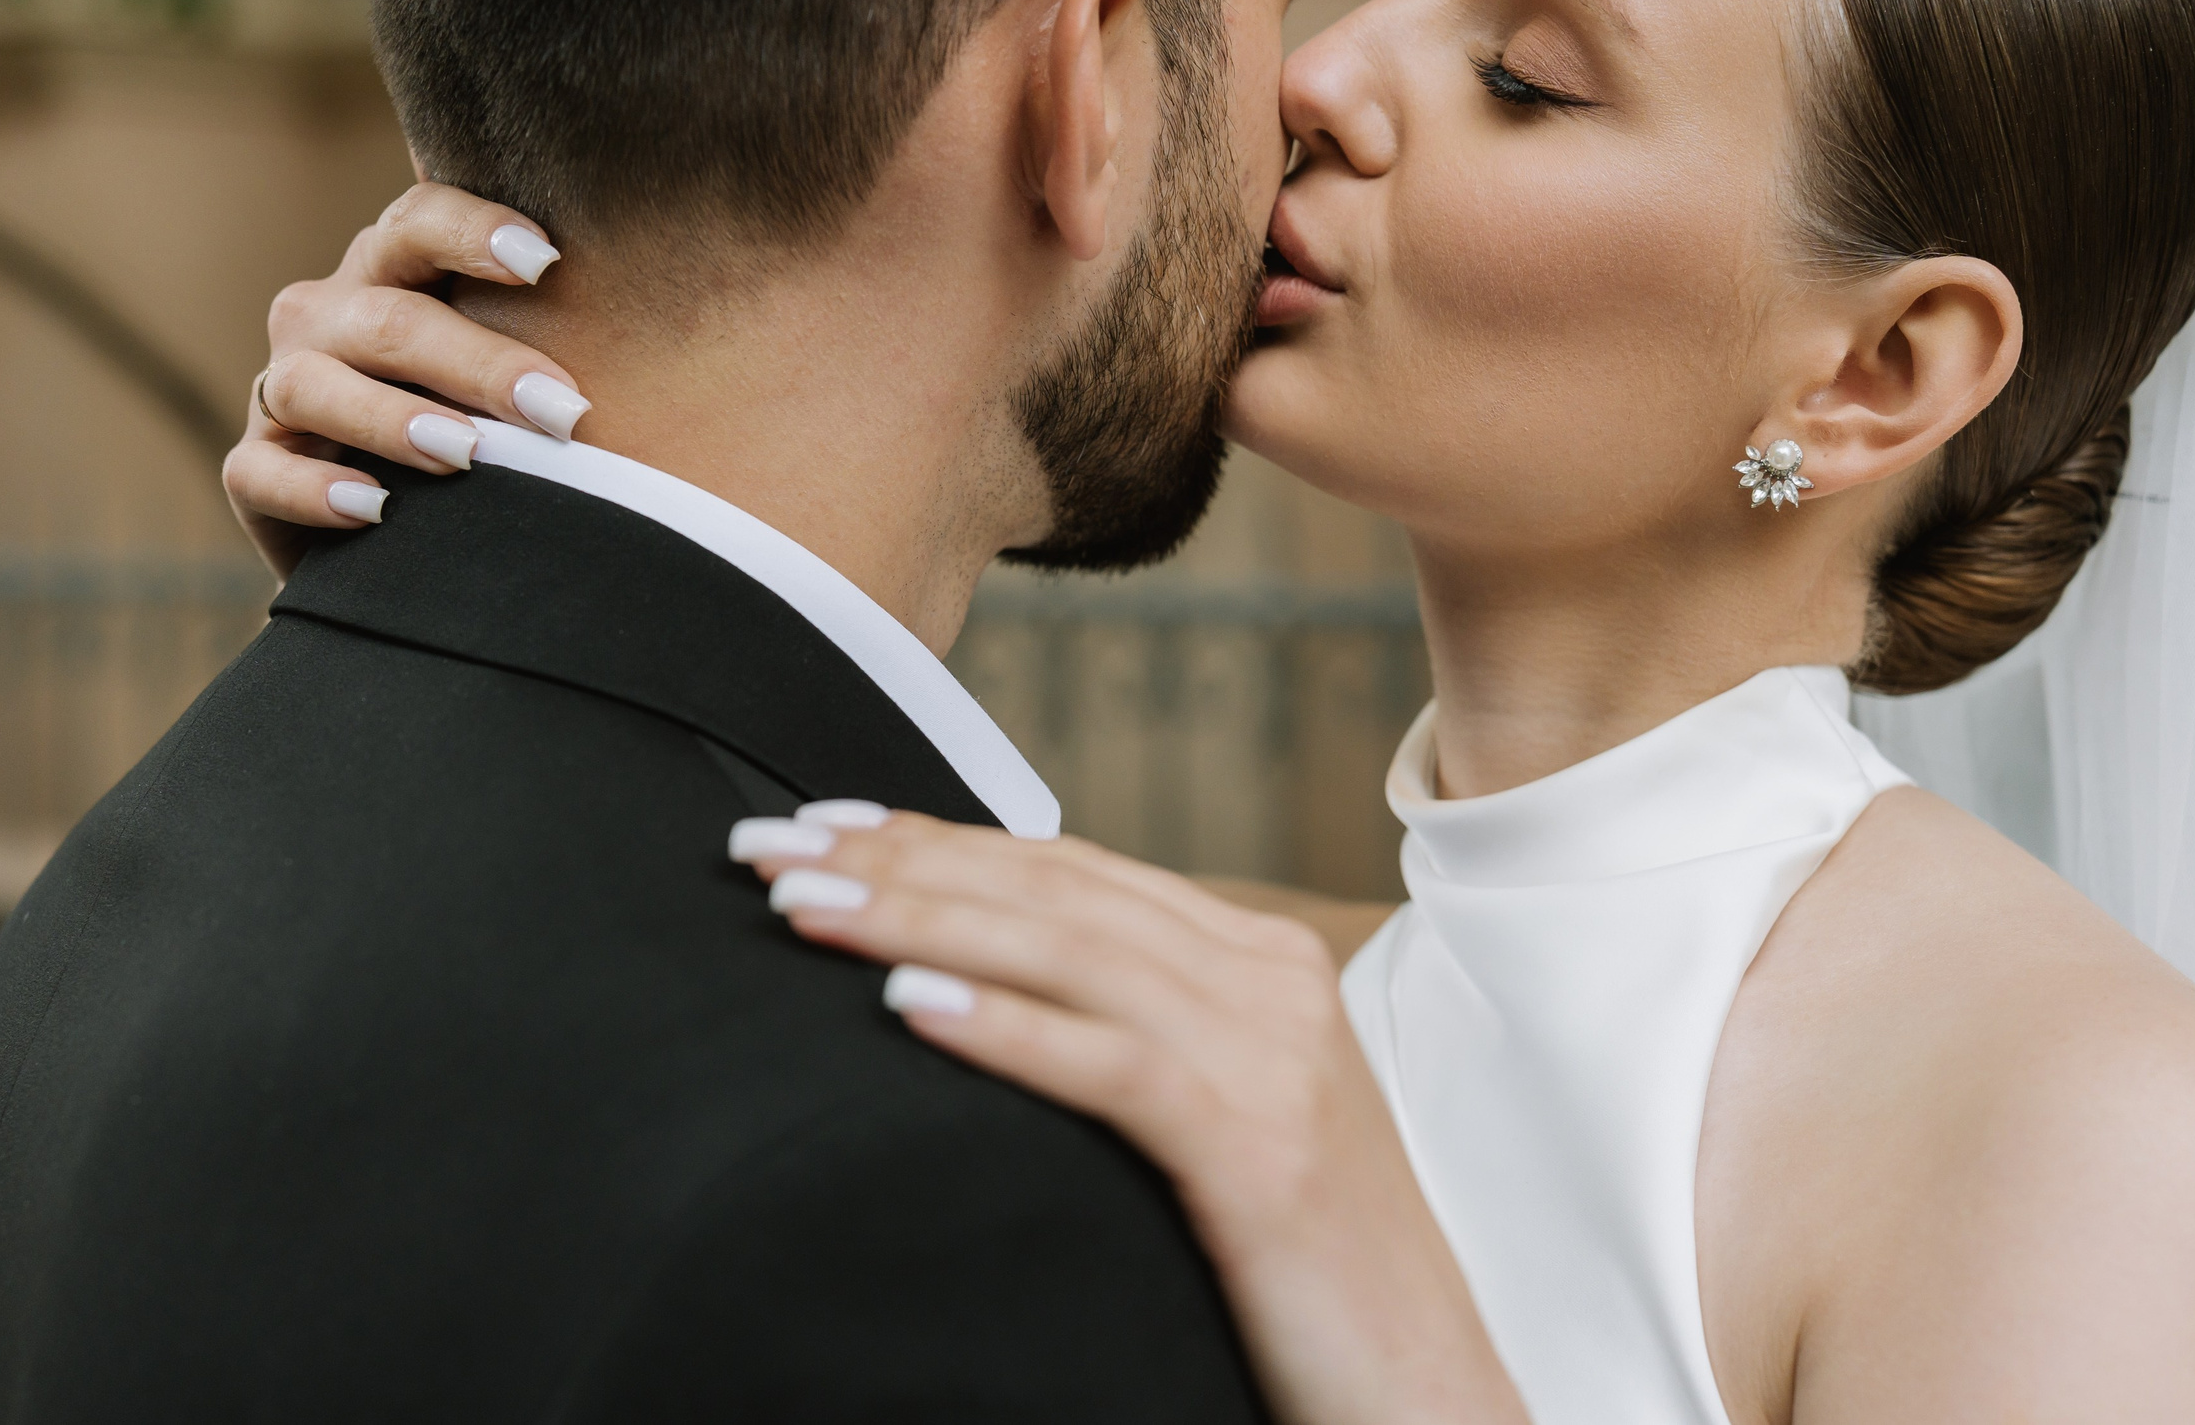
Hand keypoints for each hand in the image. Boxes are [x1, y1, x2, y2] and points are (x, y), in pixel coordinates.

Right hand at [223, 184, 592, 582]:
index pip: (416, 222)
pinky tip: (376, 510)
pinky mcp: (254, 468)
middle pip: (388, 317)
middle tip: (561, 409)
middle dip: (477, 362)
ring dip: (391, 418)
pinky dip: (314, 490)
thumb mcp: (511, 371)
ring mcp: (282, 391)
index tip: (546, 260)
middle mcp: (326, 318)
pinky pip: (262, 470)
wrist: (402, 530)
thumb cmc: (482, 423)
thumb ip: (557, 327)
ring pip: (311, 383)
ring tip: (467, 454)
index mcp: (389, 273)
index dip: (472, 231)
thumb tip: (674, 308)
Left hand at [735, 808, 1528, 1424]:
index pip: (1068, 870)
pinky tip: (908, 1006)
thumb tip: (980, 983)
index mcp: (1257, 958)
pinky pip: (1111, 1066)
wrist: (1425, 1388)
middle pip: (1053, 891)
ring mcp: (1273, 1056)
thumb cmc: (1302, 1267)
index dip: (935, 839)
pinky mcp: (1262, 1148)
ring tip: (802, 908)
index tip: (818, 826)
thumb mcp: (1220, 1116)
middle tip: (769, 847)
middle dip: (900, 861)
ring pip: (1068, 953)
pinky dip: (1005, 1028)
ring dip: (920, 922)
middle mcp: (1269, 979)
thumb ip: (1134, 1032)